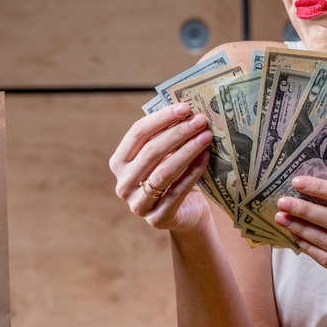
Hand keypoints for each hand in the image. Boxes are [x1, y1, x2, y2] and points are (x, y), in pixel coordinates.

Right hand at [109, 103, 212, 232]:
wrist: (187, 213)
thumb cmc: (175, 178)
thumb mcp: (167, 156)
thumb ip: (168, 136)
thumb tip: (186, 110)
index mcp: (119, 162)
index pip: (137, 133)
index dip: (161, 118)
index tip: (185, 108)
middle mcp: (123, 184)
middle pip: (151, 151)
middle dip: (178, 133)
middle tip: (200, 120)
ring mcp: (137, 204)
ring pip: (164, 172)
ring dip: (187, 151)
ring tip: (206, 136)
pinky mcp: (157, 218)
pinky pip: (177, 191)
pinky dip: (192, 172)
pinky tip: (206, 157)